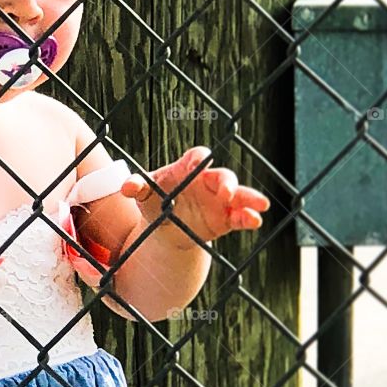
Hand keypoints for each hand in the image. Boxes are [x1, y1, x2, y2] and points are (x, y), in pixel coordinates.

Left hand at [119, 145, 270, 242]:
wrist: (165, 228)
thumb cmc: (154, 201)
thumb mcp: (143, 194)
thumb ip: (137, 187)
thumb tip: (126, 187)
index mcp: (187, 169)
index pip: (196, 158)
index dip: (198, 159)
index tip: (197, 164)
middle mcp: (208, 181)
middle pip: (222, 176)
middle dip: (226, 182)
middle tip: (225, 191)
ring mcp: (220, 200)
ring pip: (239, 194)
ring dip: (249, 198)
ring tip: (260, 204)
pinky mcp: (226, 218)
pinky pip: (240, 216)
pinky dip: (249, 218)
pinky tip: (255, 220)